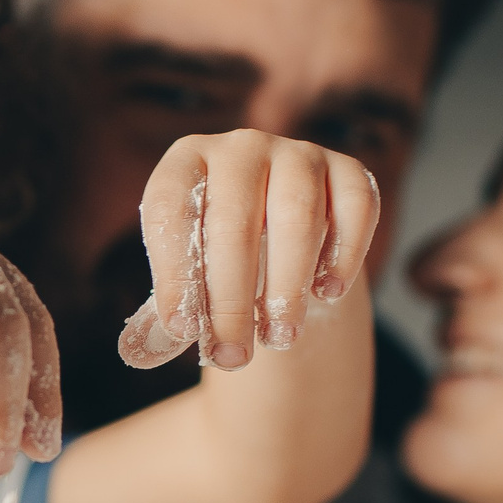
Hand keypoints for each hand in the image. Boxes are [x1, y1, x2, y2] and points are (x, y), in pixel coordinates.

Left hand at [118, 131, 384, 371]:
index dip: (174, 273)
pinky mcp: (348, 169)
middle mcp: (240, 148)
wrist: (279, 241)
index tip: (182, 330)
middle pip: (234, 220)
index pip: (170, 210)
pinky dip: (345, 252)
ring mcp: (297, 154)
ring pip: (297, 213)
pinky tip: (328, 294)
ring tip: (280, 338)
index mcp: (185, 163)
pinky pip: (355, 204)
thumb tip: (147, 349)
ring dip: (288, 284)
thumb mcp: (189, 279)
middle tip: (233, 354)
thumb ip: (174, 309)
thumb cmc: (220, 265)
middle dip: (231, 298)